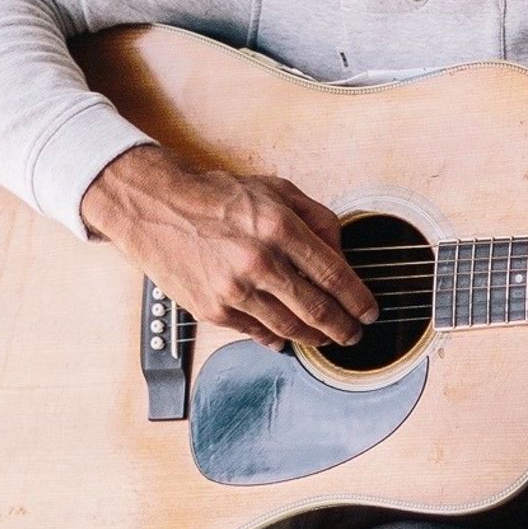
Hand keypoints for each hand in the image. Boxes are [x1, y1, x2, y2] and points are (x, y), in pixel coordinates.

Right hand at [79, 144, 378, 349]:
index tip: (369, 310)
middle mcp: (258, 261)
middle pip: (317, 310)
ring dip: (314, 338)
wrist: (158, 208)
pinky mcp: (213, 310)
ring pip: (289, 328)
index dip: (357, 299)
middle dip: (343, 328)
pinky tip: (288, 336)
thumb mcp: (277, 190)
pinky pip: (256, 333)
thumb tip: (343, 254)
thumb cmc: (219, 197)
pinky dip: (277, 337)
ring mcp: (234, 290)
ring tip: (326, 338)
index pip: (333, 274)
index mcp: (279, 227)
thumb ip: (317, 219)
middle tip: (354, 333)